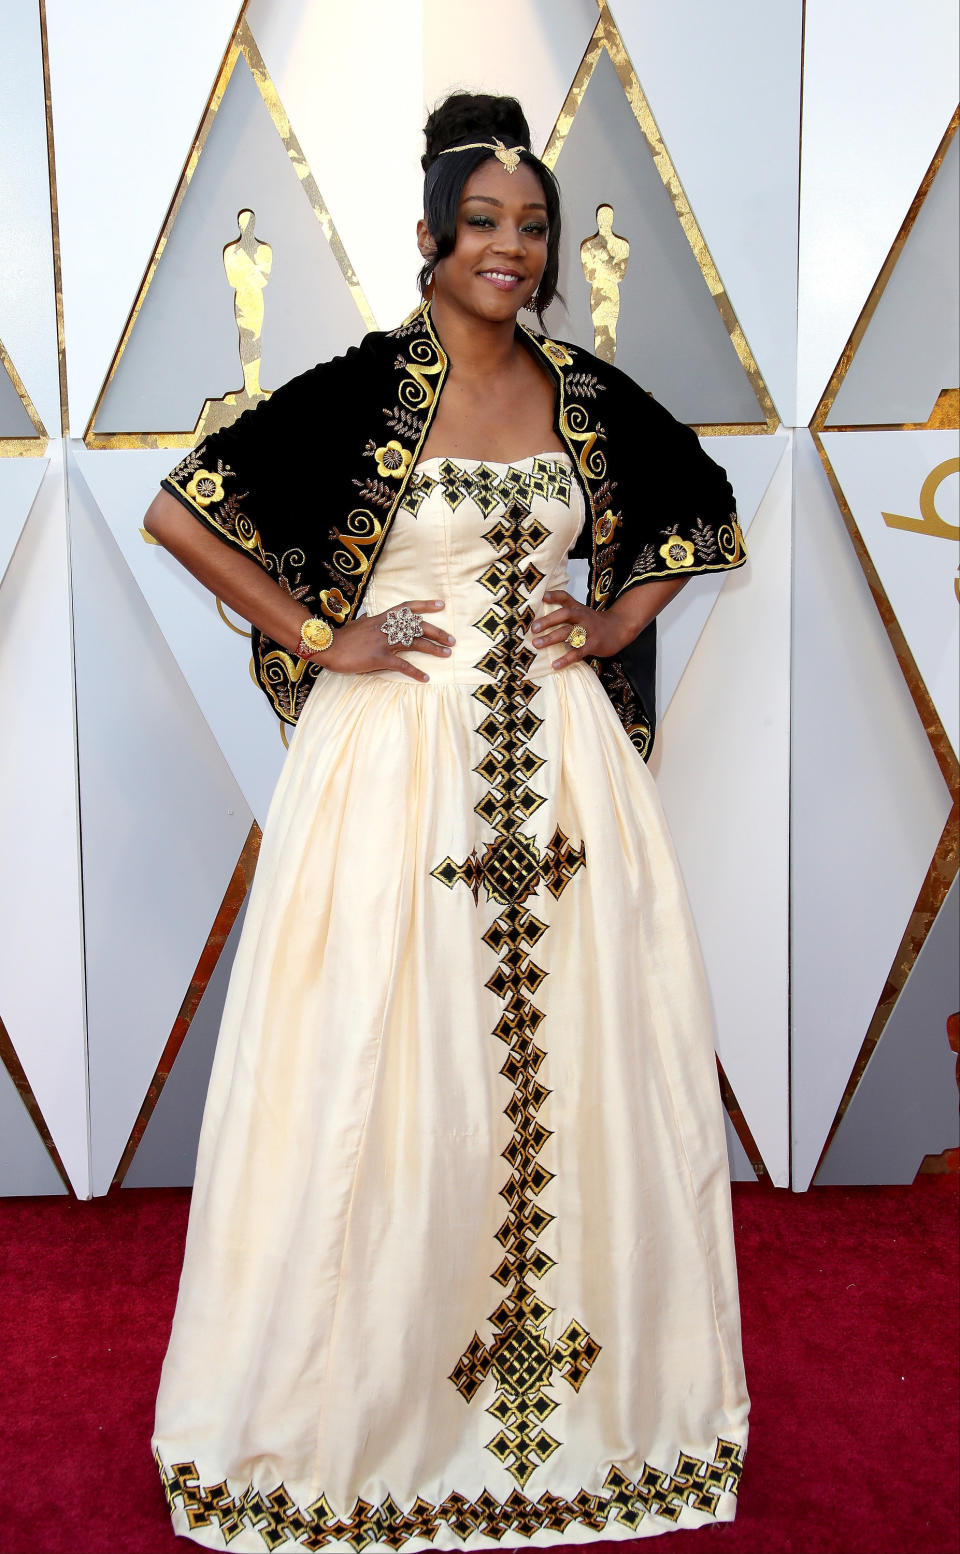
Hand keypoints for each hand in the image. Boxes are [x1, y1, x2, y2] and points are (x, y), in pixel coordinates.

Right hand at [316, 600, 453, 682]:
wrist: (327, 646)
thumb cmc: (342, 637)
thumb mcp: (358, 623)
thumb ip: (368, 619)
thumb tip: (370, 614)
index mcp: (382, 618)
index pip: (407, 607)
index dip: (425, 605)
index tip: (441, 604)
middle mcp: (386, 627)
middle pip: (417, 626)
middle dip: (437, 632)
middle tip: (452, 640)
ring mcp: (383, 642)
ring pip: (414, 643)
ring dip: (433, 649)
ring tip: (447, 654)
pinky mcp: (378, 658)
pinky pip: (402, 665)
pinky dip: (415, 672)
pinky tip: (425, 678)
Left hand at [530, 590, 631, 669]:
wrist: (618, 629)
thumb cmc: (592, 622)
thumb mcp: (580, 612)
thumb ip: (564, 611)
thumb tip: (539, 613)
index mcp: (577, 608)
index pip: (565, 598)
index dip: (554, 596)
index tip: (542, 596)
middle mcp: (583, 617)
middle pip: (565, 615)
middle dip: (549, 621)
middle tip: (534, 628)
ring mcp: (589, 630)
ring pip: (569, 633)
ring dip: (552, 638)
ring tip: (537, 644)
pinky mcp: (594, 645)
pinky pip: (578, 652)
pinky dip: (566, 659)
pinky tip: (555, 664)